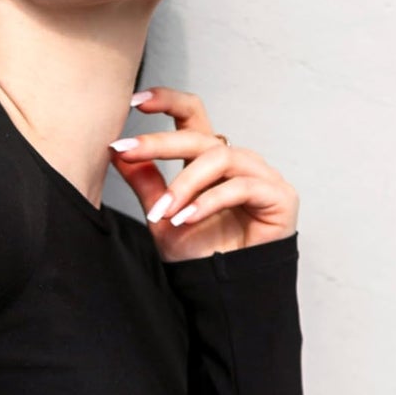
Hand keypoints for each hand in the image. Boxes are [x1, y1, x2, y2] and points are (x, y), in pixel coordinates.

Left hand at [111, 84, 298, 260]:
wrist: (225, 293)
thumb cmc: (201, 255)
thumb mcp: (162, 215)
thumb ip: (145, 182)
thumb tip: (117, 151)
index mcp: (209, 159)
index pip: (192, 116)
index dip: (168, 101)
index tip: (136, 102)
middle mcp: (237, 161)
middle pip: (200, 136)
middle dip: (160, 143)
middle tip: (128, 151)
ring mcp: (260, 175)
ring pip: (219, 158)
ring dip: (185, 184)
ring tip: (164, 212)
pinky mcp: (278, 195)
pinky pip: (240, 187)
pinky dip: (209, 202)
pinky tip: (186, 219)